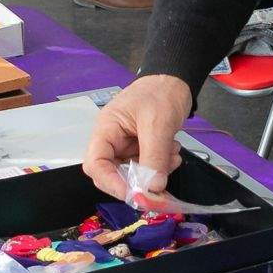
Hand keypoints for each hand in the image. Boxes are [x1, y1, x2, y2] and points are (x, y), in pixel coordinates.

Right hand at [83, 74, 190, 200]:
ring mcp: (126, 145)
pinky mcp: (141, 148)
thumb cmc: (161, 92)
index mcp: (106, 129)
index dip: (110, 182)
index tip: (133, 193)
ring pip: (133, 173)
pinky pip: (147, 167)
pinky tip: (173, 152)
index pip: (95, 163)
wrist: (176, 80)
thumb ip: (154, 156)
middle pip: (113, 173)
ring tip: (172, 156)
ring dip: (154, 172)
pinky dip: (161, 166)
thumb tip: (153, 187)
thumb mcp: (158, 123)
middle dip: (136, 180)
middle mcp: (112, 140)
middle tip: (158, 182)